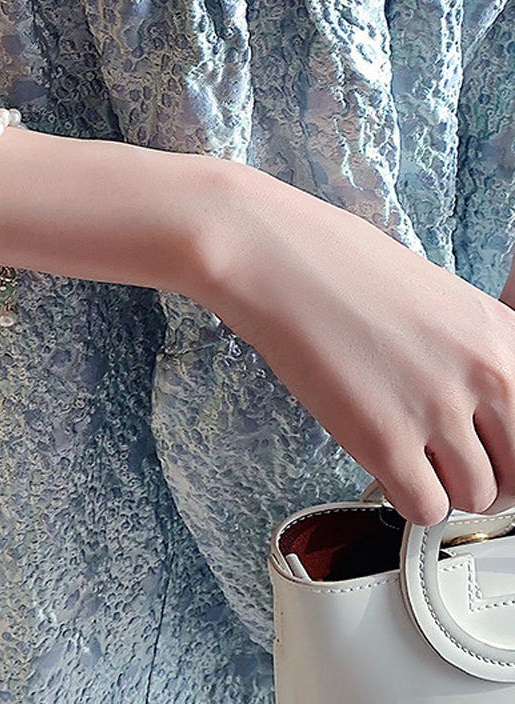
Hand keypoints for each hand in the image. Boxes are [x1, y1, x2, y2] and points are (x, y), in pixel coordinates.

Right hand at [201, 166, 514, 525]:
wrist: (276, 258)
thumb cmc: (336, 264)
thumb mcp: (436, 298)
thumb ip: (470, 352)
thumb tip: (478, 403)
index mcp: (503, 335)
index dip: (509, 448)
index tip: (488, 452)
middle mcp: (484, 373)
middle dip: (487, 478)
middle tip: (449, 465)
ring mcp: (435, 408)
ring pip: (474, 497)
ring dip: (442, 486)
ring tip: (407, 457)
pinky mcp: (384, 439)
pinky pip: (425, 508)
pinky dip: (408, 498)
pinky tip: (384, 464)